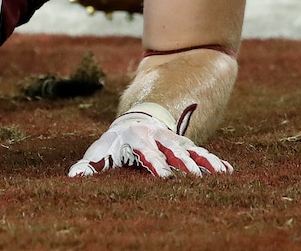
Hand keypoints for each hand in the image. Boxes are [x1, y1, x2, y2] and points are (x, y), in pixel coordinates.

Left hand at [68, 109, 232, 178]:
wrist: (133, 123)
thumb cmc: (114, 146)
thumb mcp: (101, 152)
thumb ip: (90, 165)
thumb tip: (73, 177)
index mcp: (134, 138)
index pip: (144, 151)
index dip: (153, 163)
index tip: (163, 176)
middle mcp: (156, 137)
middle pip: (170, 149)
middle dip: (182, 163)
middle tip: (192, 177)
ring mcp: (172, 140)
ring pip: (189, 149)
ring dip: (203, 161)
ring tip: (218, 173)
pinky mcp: (185, 145)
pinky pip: (201, 152)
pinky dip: (214, 161)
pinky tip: (227, 171)